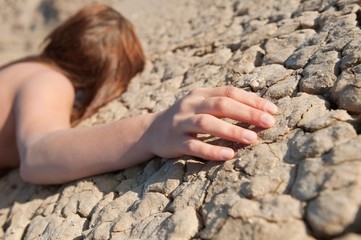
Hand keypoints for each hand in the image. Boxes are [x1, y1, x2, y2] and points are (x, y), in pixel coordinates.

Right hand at [146, 86, 277, 160]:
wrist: (151, 131)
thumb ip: (222, 103)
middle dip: (247, 113)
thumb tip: (257, 109)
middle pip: (220, 105)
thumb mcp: (200, 104)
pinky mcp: (174, 142)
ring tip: (252, 138)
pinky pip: (194, 146)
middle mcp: (190, 105)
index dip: (252, 100)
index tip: (272, 110)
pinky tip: (229, 155)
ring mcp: (181, 123)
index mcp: (200, 94)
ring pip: (207, 123)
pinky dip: (212, 150)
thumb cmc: (185, 118)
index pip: (229, 92)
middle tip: (268, 123)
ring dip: (231, 130)